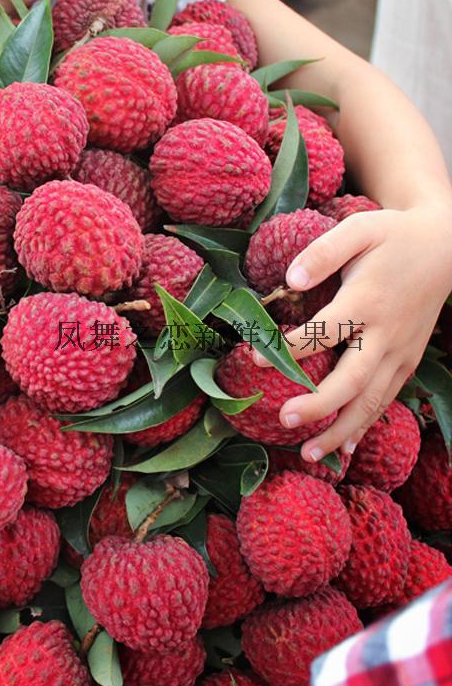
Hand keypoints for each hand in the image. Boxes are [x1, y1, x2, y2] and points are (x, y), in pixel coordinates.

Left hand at [251, 204, 451, 461]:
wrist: (444, 245)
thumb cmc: (392, 236)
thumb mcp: (359, 230)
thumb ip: (323, 253)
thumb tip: (290, 278)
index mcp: (368, 301)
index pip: (325, 331)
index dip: (289, 347)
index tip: (253, 358)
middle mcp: (386, 334)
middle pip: (352, 379)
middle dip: (319, 404)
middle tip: (283, 419)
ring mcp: (400, 352)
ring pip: (372, 401)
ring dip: (340, 429)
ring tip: (309, 455)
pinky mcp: (407, 361)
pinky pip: (385, 399)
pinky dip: (363, 425)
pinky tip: (342, 447)